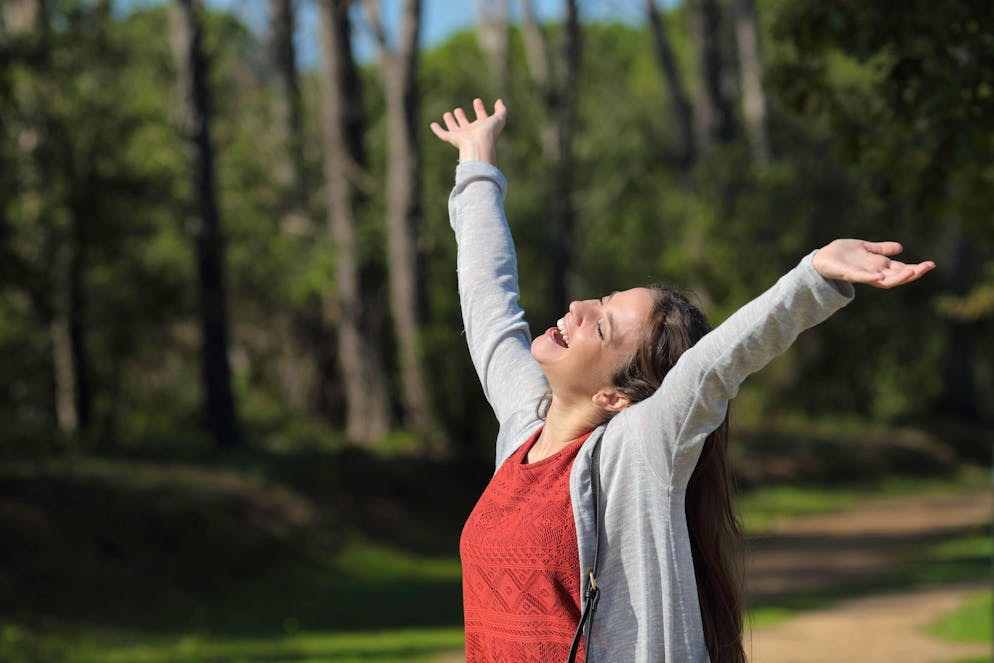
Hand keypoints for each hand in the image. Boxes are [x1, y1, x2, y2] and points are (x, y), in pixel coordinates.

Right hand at [429, 98, 506, 165]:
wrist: (479, 144)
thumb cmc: (489, 132)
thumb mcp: (499, 118)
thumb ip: (501, 110)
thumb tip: (499, 101)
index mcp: (482, 128)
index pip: (481, 117)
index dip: (480, 109)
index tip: (477, 101)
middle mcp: (471, 132)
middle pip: (465, 124)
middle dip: (461, 117)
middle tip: (458, 110)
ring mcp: (461, 136)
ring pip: (454, 128)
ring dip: (450, 121)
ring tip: (447, 114)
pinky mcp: (452, 139)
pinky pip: (443, 134)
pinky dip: (437, 130)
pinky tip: (433, 124)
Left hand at [812, 240, 935, 287]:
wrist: (821, 258)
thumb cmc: (842, 254)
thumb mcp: (865, 248)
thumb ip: (881, 249)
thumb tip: (900, 248)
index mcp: (878, 266)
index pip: (901, 269)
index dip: (915, 268)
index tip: (930, 264)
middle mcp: (873, 272)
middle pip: (896, 276)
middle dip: (912, 272)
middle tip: (927, 267)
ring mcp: (862, 274)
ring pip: (883, 280)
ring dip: (897, 278)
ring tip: (912, 273)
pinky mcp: (848, 273)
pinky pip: (861, 278)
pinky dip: (870, 278)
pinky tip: (879, 276)